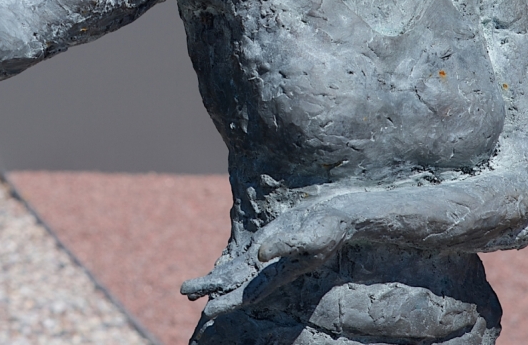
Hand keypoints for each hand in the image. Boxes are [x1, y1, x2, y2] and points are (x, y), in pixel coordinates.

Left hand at [181, 201, 353, 316]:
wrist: (341, 217)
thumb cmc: (331, 228)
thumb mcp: (311, 236)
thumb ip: (285, 245)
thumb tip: (259, 254)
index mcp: (281, 272)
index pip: (250, 292)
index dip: (229, 302)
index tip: (209, 310)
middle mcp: (271, 268)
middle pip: (236, 285)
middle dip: (212, 292)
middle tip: (186, 293)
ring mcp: (268, 256)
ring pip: (235, 274)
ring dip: (214, 282)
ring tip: (188, 290)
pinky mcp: (268, 242)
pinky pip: (243, 260)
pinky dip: (227, 267)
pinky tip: (214, 272)